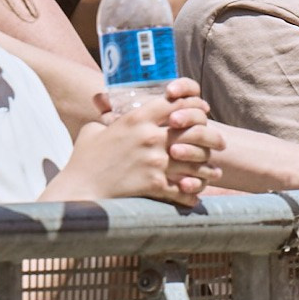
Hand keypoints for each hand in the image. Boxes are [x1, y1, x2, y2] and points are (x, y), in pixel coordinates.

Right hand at [48, 81, 217, 203]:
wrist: (79, 189)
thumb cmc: (84, 160)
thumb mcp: (95, 130)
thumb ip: (108, 118)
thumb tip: (107, 108)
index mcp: (137, 118)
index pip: (176, 103)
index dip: (193, 105)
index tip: (202, 110)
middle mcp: (150, 136)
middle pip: (194, 129)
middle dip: (211, 136)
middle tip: (219, 143)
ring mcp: (155, 161)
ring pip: (195, 160)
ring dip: (207, 168)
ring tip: (214, 173)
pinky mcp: (154, 184)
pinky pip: (183, 188)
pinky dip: (191, 194)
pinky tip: (195, 196)